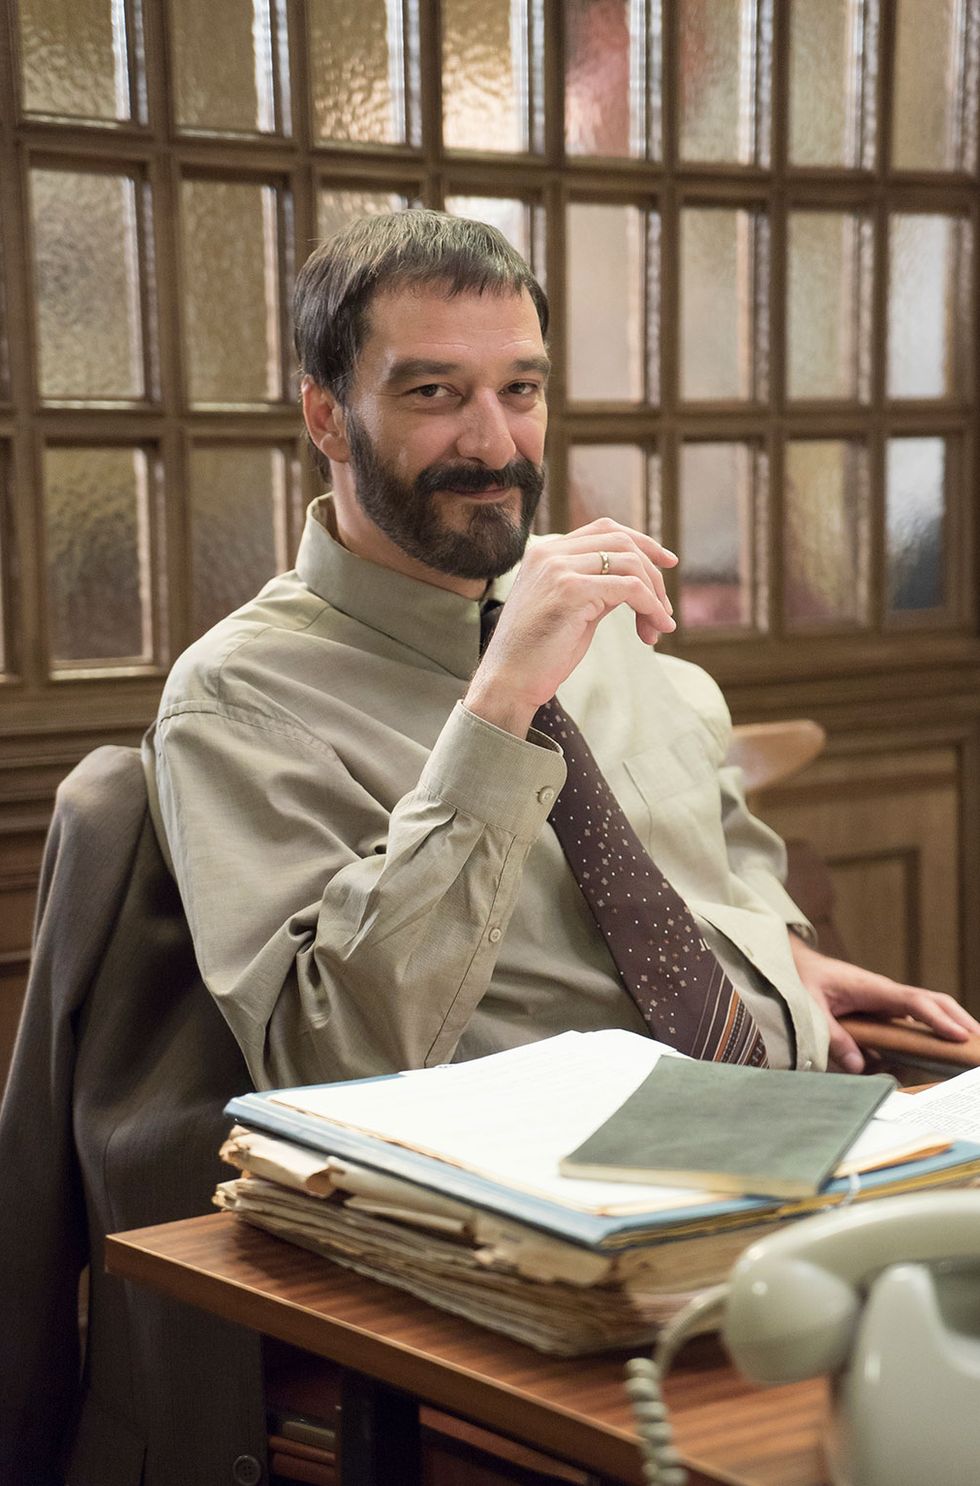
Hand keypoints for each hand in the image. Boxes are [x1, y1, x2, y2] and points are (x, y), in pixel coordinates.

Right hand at [465, 518, 677, 735]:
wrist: (508, 682)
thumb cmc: (539, 654)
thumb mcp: (572, 609)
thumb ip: (597, 588)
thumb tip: (637, 583)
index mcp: (546, 552)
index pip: (605, 529)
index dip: (643, 542)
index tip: (668, 562)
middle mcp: (550, 553)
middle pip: (622, 540)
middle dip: (654, 573)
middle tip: (665, 610)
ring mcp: (558, 568)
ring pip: (630, 562)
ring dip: (655, 595)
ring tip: (660, 626)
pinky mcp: (570, 590)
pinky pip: (629, 588)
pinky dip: (650, 607)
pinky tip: (653, 630)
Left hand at [789, 932, 979, 1072]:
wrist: (799, 965)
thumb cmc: (805, 980)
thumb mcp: (811, 1008)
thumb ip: (833, 1037)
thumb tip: (858, 1066)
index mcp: (873, 988)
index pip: (914, 1002)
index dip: (938, 1019)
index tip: (959, 1035)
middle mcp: (886, 994)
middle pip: (933, 1003)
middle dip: (959, 1019)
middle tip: (978, 1041)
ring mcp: (887, 1002)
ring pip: (927, 1012)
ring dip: (949, 1026)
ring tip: (968, 1048)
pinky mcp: (883, 1010)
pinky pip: (911, 1022)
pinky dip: (927, 1034)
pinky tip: (933, 1051)